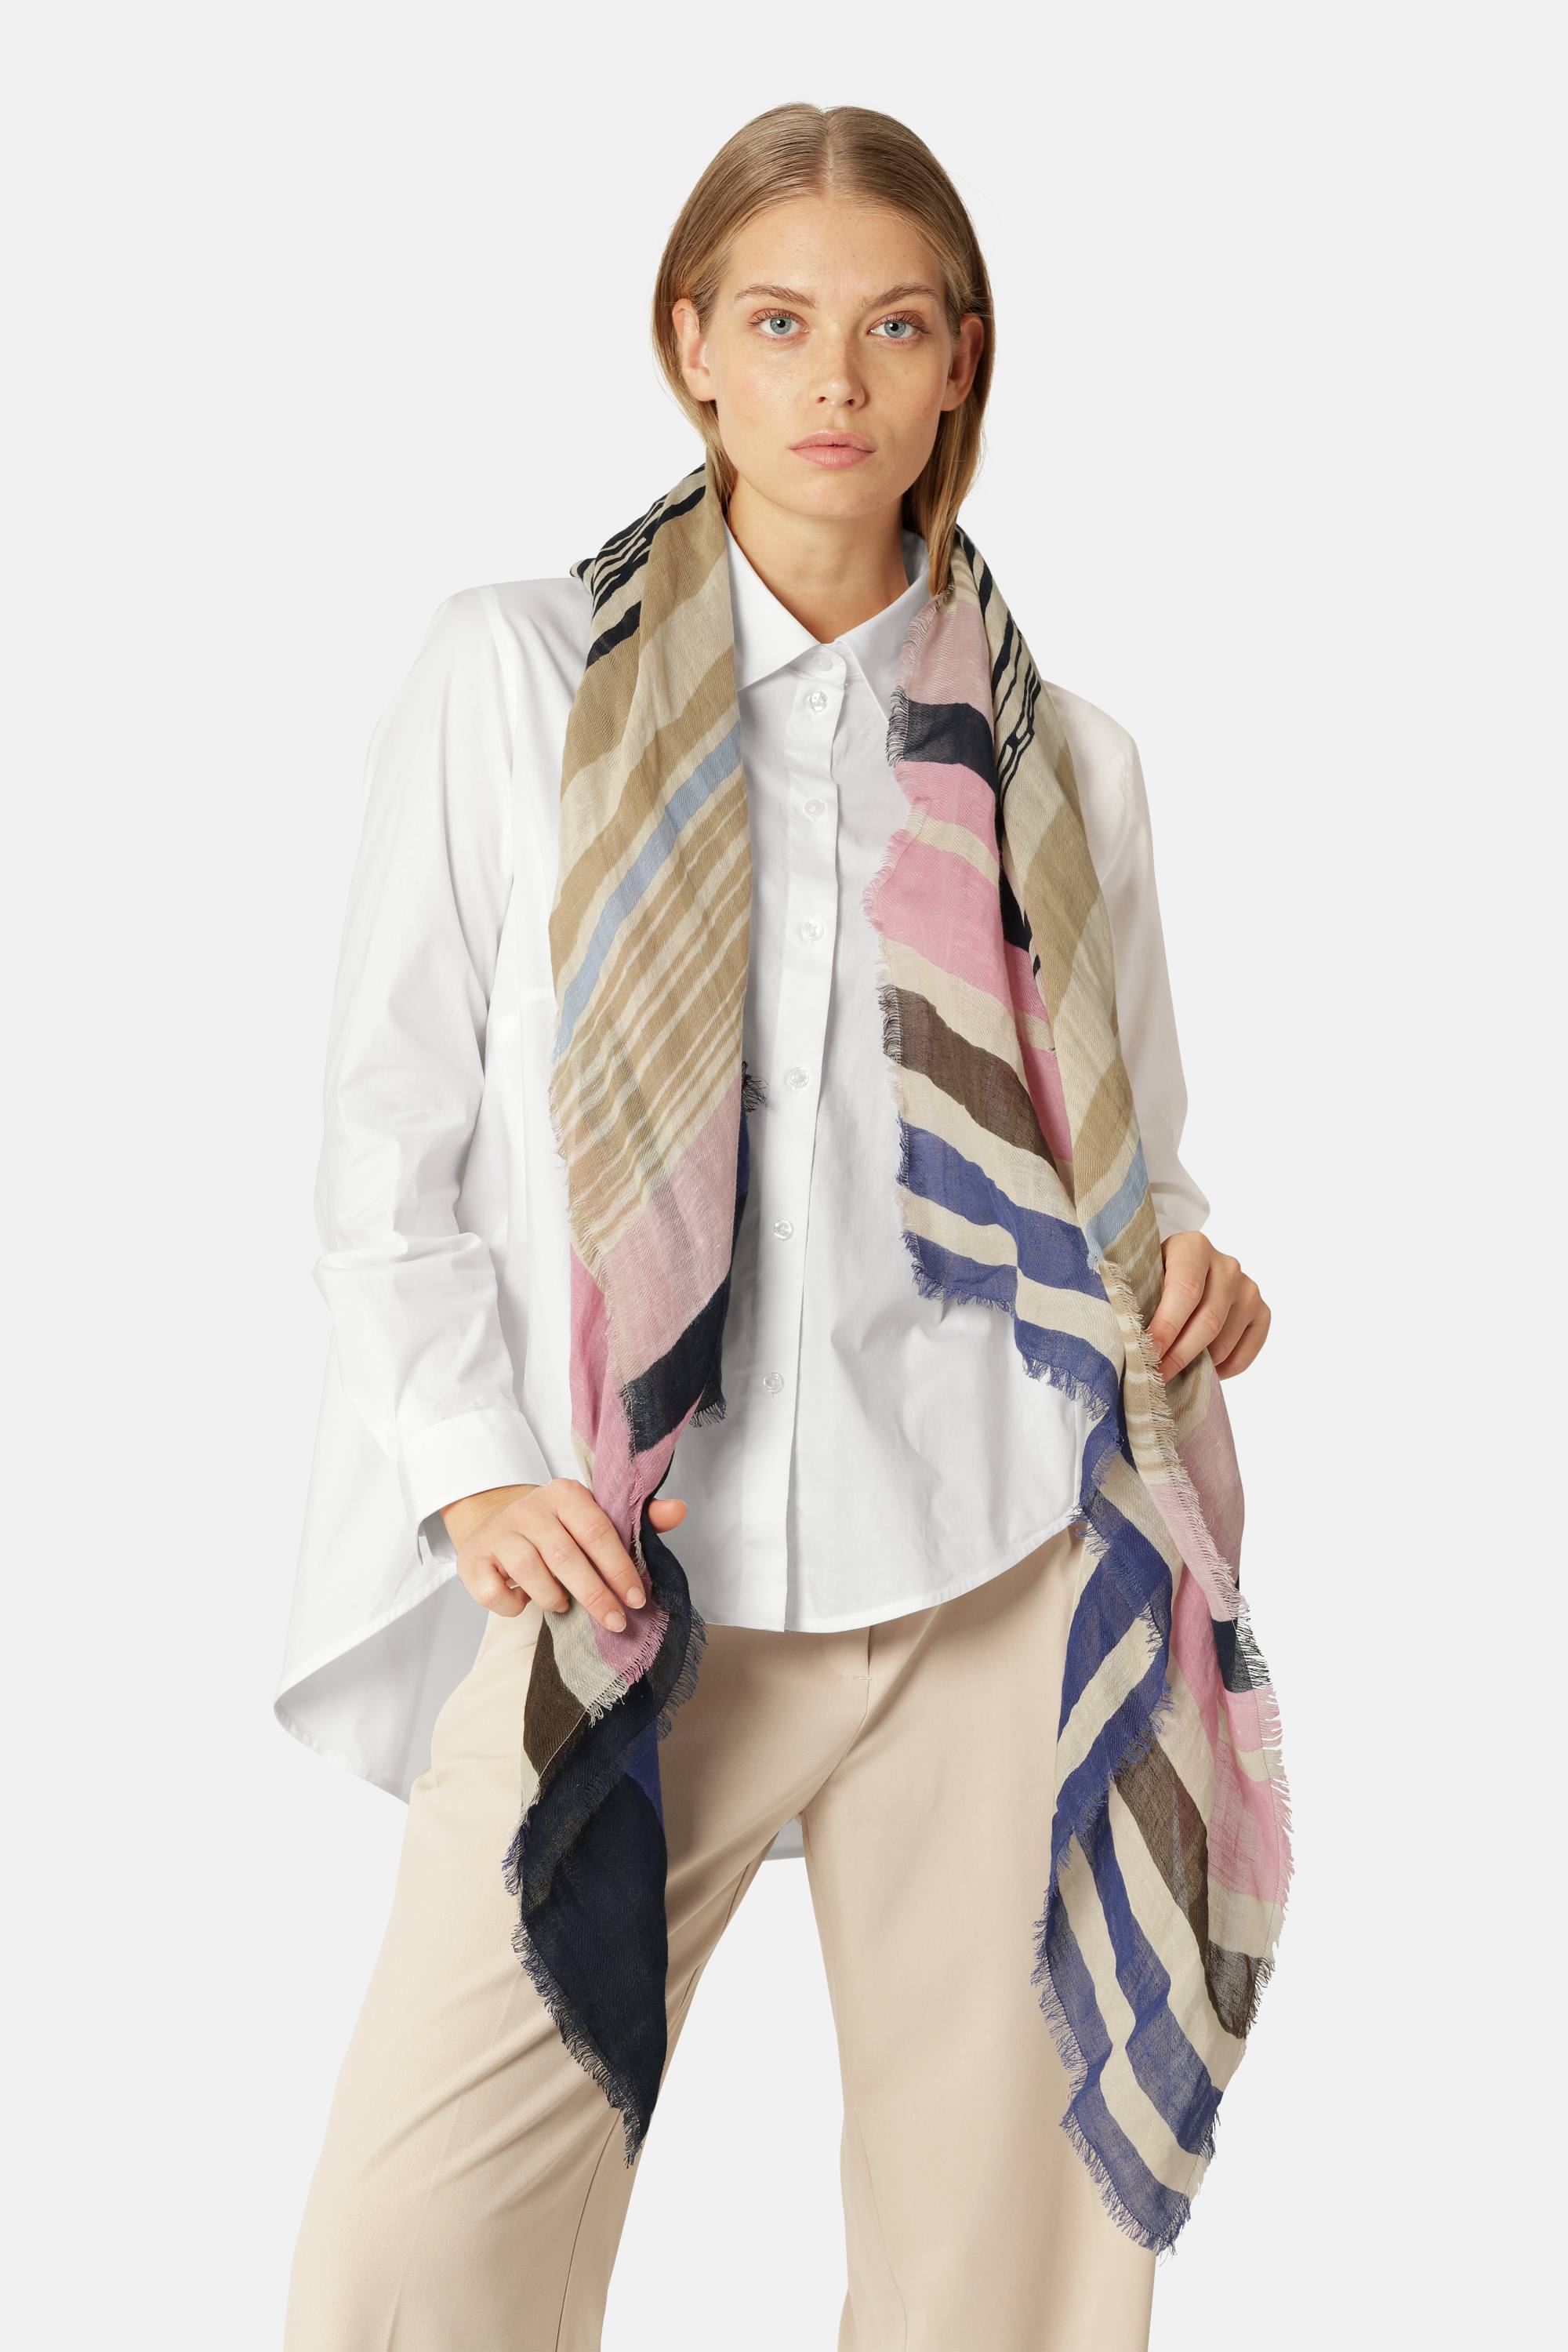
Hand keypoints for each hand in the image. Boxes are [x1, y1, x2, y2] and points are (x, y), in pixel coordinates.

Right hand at [438, 1479, 688, 1631]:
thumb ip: (638, 1520)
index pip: (597, 1530)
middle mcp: (530, 1508)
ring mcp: (499, 1532)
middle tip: (616, 1622)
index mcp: (565, 1494)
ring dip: (554, 1598)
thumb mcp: (595, 1518)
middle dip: (596, 1595)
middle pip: (566, 1556)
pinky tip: (524, 1602)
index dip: (619, 1567)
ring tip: (565, 1606)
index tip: (638, 1598)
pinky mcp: (474, 1558)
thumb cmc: (558, 1528)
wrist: (495, 1522)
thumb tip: (679, 1511)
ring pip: (530, 1572)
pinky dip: (514, 1605)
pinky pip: (495, 1592)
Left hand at [1146, 1232, 1270, 1382]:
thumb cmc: (1155, 1275)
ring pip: (1224, 1342)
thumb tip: (1125, 1340)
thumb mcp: (1142, 1274)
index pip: (1185, 1290)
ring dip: (1197, 1365)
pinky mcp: (1261, 1312)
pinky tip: (1200, 1372)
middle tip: (1155, 1377)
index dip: (1166, 1326)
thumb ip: (1134, 1297)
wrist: (1184, 1265)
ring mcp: (1248, 1289)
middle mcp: (1227, 1266)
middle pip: (1208, 1320)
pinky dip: (1222, 1371)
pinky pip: (1245, 1353)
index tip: (1148, 1353)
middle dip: (1179, 1354)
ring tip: (1171, 1374)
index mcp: (1194, 1247)